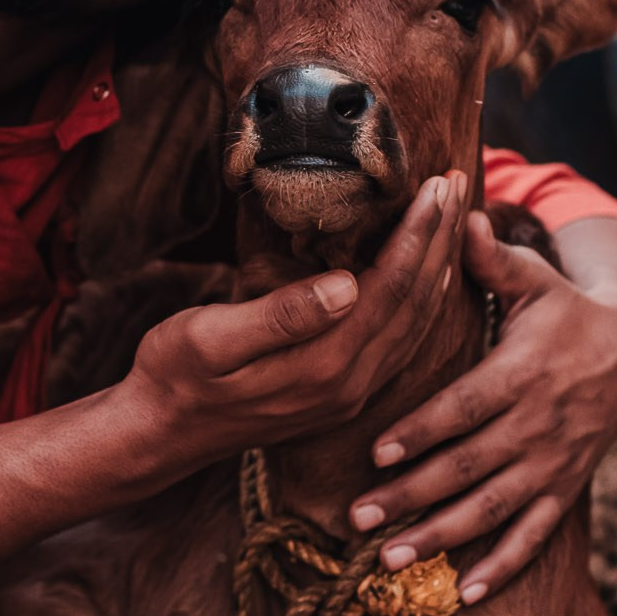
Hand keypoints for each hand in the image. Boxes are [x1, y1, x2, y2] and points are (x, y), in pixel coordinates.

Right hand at [119, 173, 468, 476]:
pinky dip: (420, 300)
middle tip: (457, 181)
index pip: (390, 288)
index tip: (437, 185)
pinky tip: (425, 276)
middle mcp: (350, 385)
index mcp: (323, 366)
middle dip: (438, 238)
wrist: (159, 435)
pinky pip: (399, 342)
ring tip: (451, 217)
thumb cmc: (174, 374)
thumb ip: (280, 315)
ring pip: (414, 323)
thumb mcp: (209, 337)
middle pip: (414, 302)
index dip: (417, 234)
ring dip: (437, 265)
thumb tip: (344, 284)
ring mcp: (350, 394)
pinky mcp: (342, 394)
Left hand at [346, 210, 616, 603]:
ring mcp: (554, 462)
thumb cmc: (563, 307)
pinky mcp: (567, 485)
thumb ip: (490, 258)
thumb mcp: (533, 278)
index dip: (423, 433)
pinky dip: (503, 565)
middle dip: (414, 498)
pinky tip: (465, 593)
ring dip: (442, 538)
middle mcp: (538, 425)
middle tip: (357, 520)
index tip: (377, 456)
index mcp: (521, 373)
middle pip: (468, 468)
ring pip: (494, 509)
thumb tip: (458, 213)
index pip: (464, 409)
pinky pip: (535, 533)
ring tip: (389, 562)